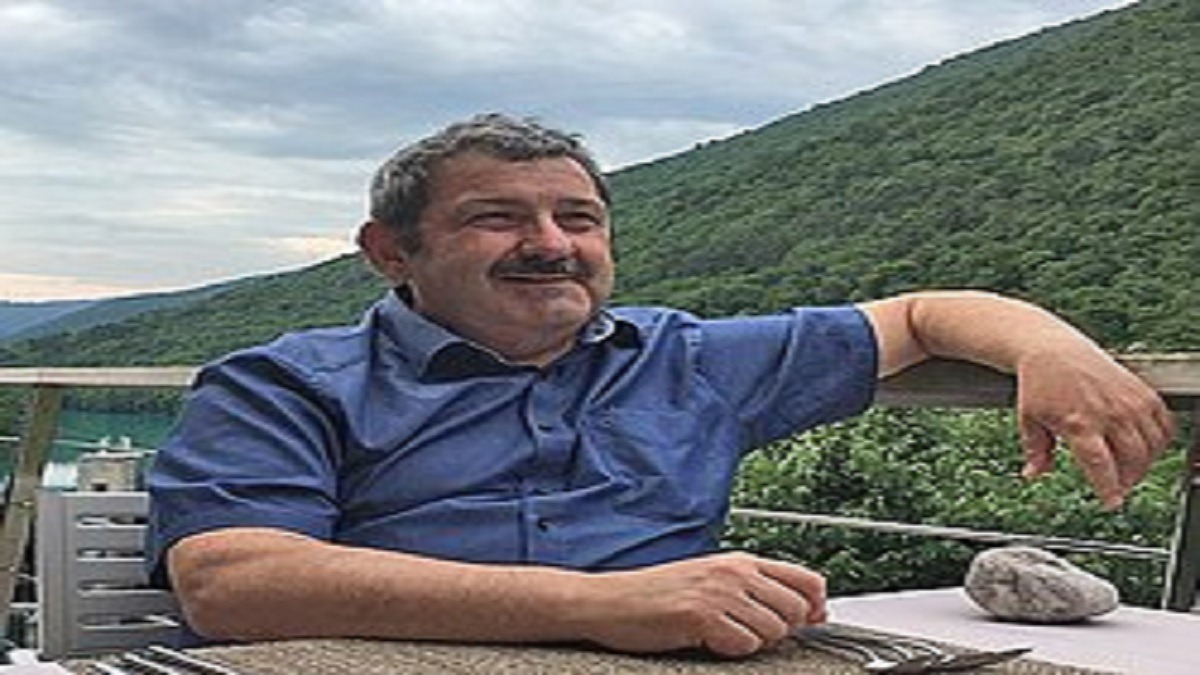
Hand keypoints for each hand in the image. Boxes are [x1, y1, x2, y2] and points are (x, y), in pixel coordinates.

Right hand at [576, 552, 824, 656]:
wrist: (609, 601)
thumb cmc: (658, 595)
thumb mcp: (713, 581)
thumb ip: (758, 591)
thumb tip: (813, 611)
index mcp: (740, 561)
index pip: (807, 580)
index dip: (814, 606)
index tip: (807, 621)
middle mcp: (734, 572)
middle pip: (796, 610)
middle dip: (780, 630)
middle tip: (747, 631)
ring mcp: (718, 592)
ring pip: (773, 631)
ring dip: (751, 642)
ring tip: (721, 634)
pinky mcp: (701, 615)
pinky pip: (744, 645)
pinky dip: (729, 651)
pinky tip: (707, 640)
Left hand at [1016, 344, 1173, 508]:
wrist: (1053, 349)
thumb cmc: (1040, 383)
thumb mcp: (1029, 419)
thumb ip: (1036, 451)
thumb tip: (1033, 475)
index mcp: (1078, 422)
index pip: (1100, 465)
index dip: (1109, 488)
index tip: (1111, 503)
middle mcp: (1108, 412)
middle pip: (1132, 459)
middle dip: (1128, 480)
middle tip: (1118, 487)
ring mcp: (1129, 401)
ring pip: (1152, 445)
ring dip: (1145, 464)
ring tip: (1130, 471)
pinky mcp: (1143, 391)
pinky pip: (1164, 424)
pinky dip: (1160, 442)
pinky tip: (1147, 449)